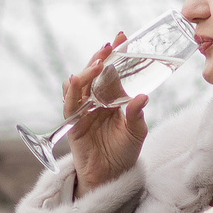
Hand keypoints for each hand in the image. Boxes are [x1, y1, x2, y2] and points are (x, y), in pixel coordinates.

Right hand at [64, 34, 148, 189]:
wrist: (111, 176)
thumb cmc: (124, 152)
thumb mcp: (136, 132)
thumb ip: (136, 115)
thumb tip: (142, 97)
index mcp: (112, 98)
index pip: (112, 71)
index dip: (116, 55)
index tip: (122, 37)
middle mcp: (96, 101)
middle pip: (94, 74)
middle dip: (100, 58)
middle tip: (110, 46)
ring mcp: (83, 110)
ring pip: (80, 85)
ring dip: (87, 72)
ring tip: (98, 63)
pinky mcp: (73, 123)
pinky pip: (69, 104)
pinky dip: (71, 91)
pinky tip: (75, 80)